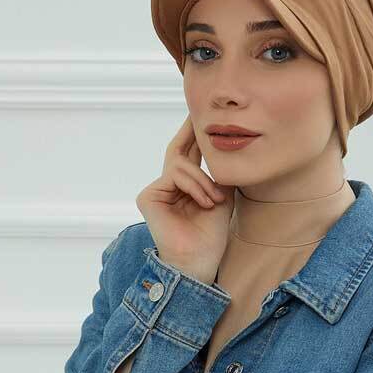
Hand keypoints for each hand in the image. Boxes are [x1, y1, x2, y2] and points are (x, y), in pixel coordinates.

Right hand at [135, 113, 233, 282]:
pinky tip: (204, 203)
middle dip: (190, 132)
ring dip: (203, 181)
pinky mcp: (148, 196)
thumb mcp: (222, 196)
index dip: (195, 136)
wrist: (200, 259)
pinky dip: (194, 186)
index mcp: (184, 187)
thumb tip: (224, 146)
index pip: (189, 156)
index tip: (203, 118)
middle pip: (177, 150)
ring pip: (181, 165)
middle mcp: (167, 186)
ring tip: (214, 201)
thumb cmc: (210, 234)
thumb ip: (219, 173)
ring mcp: (156, 191)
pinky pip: (175, 175)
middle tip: (197, 113)